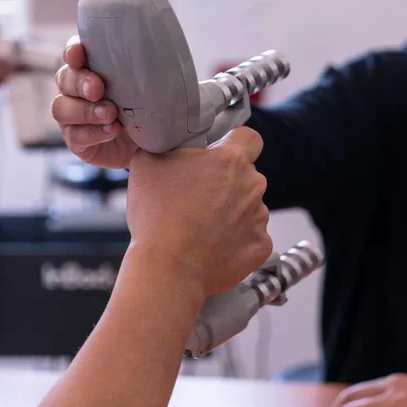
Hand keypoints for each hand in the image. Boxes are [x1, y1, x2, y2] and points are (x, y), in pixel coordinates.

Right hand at [51, 36, 137, 168]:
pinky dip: (93, 132)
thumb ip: (139, 71)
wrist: (153, 145)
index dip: (72, 50)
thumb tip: (149, 55)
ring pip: (61, 108)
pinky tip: (111, 130)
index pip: (74, 53)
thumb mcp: (148, 88)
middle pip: (64, 78)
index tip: (77, 54)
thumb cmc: (147, 109)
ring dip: (85, 110)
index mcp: (91, 69)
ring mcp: (72, 116)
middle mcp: (75, 90)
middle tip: (98, 89)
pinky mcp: (76, 140)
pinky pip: (74, 135)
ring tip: (110, 114)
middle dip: (80, 82)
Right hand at [125, 127, 272, 300]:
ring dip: (231, 213)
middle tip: (197, 197)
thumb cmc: (157, 216)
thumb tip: (164, 145)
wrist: (168, 268)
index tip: (221, 154)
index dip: (235, 143)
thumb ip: (164, 147)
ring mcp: (260, 218)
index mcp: (231, 160)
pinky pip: (251, 238)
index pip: (249, 138)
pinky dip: (236, 241)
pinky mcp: (260, 247)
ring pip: (249, 208)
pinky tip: (212, 247)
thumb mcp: (146, 163)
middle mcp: (253, 186)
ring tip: (201, 227)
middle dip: (226, 183)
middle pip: (246, 177)